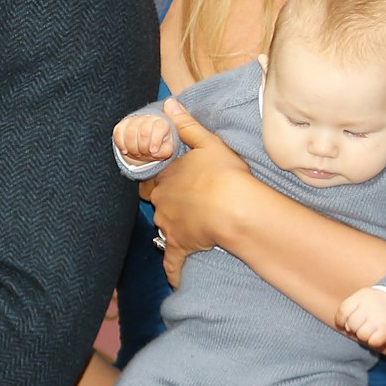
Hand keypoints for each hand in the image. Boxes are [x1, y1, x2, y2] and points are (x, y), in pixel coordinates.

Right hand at [113, 114, 174, 165]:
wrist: (147, 148)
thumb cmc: (160, 148)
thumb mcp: (168, 150)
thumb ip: (166, 150)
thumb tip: (155, 149)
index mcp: (163, 123)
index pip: (159, 126)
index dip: (155, 140)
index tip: (153, 151)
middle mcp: (149, 118)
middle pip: (144, 131)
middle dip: (144, 147)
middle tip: (146, 154)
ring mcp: (135, 120)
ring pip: (130, 132)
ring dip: (133, 148)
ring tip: (138, 153)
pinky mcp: (123, 124)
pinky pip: (118, 131)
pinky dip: (121, 144)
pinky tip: (126, 150)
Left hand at [139, 99, 255, 285]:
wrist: (233, 207)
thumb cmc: (223, 173)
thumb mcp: (208, 142)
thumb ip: (186, 125)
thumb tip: (168, 105)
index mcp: (168, 177)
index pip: (152, 179)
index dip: (158, 179)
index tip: (163, 181)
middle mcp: (163, 202)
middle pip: (157, 204)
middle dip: (166, 204)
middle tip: (180, 204)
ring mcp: (169, 226)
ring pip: (163, 229)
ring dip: (172, 230)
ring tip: (187, 232)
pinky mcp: (180, 247)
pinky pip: (172, 263)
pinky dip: (173, 271)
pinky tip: (174, 280)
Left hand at [337, 287, 385, 349]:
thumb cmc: (373, 304)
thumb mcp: (360, 299)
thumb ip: (349, 310)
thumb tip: (346, 328)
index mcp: (361, 297)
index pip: (343, 310)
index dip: (340, 320)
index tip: (344, 323)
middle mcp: (370, 306)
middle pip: (351, 324)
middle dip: (353, 328)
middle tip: (361, 325)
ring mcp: (379, 318)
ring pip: (361, 335)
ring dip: (363, 336)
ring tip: (370, 329)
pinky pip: (373, 342)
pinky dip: (373, 341)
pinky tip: (377, 334)